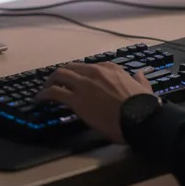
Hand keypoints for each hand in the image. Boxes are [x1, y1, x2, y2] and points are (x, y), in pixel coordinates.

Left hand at [36, 62, 152, 143]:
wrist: (139, 118)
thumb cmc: (143, 106)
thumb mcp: (144, 88)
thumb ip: (140, 80)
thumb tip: (140, 74)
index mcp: (110, 69)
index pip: (89, 67)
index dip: (80, 73)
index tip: (76, 80)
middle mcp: (94, 72)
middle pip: (70, 68)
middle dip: (61, 74)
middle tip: (55, 82)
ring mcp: (84, 85)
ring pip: (59, 76)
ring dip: (50, 81)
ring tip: (45, 89)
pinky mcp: (76, 99)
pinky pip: (54, 92)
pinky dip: (44, 94)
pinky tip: (39, 99)